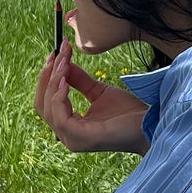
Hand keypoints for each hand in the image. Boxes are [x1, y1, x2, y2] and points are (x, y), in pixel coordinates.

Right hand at [34, 40, 149, 153]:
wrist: (150, 125)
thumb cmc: (129, 113)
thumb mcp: (99, 91)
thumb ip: (79, 80)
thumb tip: (62, 62)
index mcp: (70, 126)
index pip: (46, 102)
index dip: (47, 77)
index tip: (55, 53)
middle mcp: (67, 135)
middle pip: (42, 104)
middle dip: (47, 76)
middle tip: (58, 53)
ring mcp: (72, 139)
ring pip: (47, 108)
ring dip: (53, 82)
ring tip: (64, 63)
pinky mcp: (80, 139)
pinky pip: (59, 117)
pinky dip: (58, 97)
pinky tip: (65, 81)